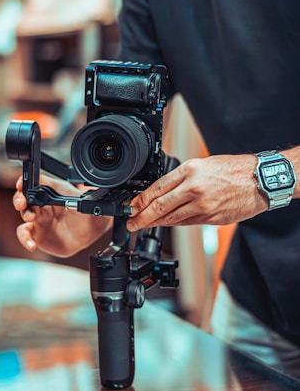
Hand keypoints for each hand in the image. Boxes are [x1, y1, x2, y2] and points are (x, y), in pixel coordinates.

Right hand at [13, 174, 111, 256]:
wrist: (90, 234)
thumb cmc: (89, 215)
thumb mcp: (91, 208)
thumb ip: (90, 205)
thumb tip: (91, 203)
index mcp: (55, 192)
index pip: (37, 182)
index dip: (26, 181)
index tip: (21, 184)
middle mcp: (44, 204)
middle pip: (25, 196)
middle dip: (20, 197)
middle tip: (22, 202)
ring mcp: (40, 219)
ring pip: (24, 213)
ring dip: (24, 214)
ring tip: (30, 217)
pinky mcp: (38, 234)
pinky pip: (26, 234)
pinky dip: (25, 239)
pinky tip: (32, 244)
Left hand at [126, 154, 267, 231]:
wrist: (259, 181)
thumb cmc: (234, 169)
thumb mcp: (203, 164)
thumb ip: (182, 177)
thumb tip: (162, 191)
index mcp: (190, 170)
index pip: (157, 187)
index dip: (141, 200)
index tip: (132, 207)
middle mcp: (194, 188)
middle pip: (160, 206)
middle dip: (142, 217)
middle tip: (131, 222)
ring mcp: (202, 205)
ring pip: (171, 218)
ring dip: (155, 223)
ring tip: (143, 225)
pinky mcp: (210, 218)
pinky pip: (186, 223)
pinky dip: (173, 224)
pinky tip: (165, 225)